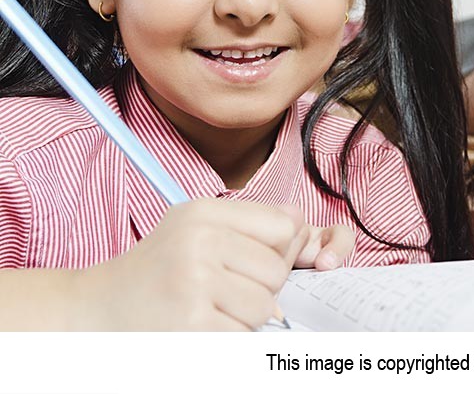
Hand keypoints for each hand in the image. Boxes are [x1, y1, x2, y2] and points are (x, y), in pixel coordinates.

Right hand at [72, 198, 352, 329]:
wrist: (95, 310)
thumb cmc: (156, 269)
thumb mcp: (194, 228)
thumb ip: (249, 222)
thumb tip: (301, 220)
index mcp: (204, 212)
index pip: (284, 225)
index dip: (281, 249)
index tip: (256, 262)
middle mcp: (200, 240)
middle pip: (278, 270)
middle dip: (261, 289)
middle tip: (225, 292)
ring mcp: (195, 282)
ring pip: (264, 306)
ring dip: (245, 317)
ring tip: (211, 309)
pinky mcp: (192, 322)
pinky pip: (243, 334)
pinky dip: (229, 337)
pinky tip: (202, 326)